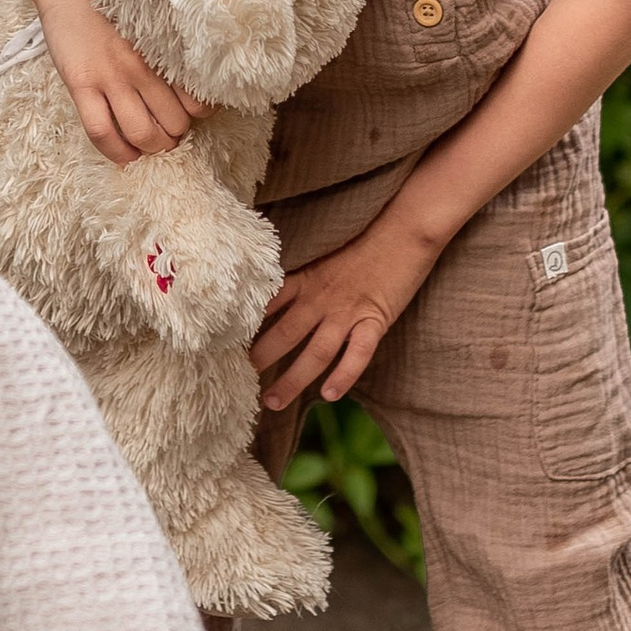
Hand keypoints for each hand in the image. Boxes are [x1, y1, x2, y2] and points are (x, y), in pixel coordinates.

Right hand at [35, 0, 204, 164]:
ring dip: (152, 147)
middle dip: (175, 135)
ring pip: (142, 133)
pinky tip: (125, 155)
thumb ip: (168, 47)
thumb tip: (192, 79)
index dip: (199, 116)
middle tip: (170, 133)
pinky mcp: (81, 84)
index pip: (197, 100)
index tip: (193, 115)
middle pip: (173, 122)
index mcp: (164, 49)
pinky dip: (117, 153)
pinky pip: (102, 132)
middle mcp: (142, 67)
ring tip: (151, 144)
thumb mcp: (151, 19)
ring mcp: (110, 78)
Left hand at [252, 217, 440, 412]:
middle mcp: (322, 297)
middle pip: (285, 333)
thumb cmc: (365, 238)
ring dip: (293, 379)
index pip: (269, 304)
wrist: (404, 228)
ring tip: (273, 402)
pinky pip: (358, 353)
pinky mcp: (376, 319)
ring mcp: (349, 311)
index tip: (225, 344)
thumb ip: (302, 276)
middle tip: (239, 381)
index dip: (247, 325)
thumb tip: (274, 293)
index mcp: (307, 278)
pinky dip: (343, 375)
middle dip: (261, 359)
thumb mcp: (324, 254)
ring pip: (316, 351)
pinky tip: (328, 395)